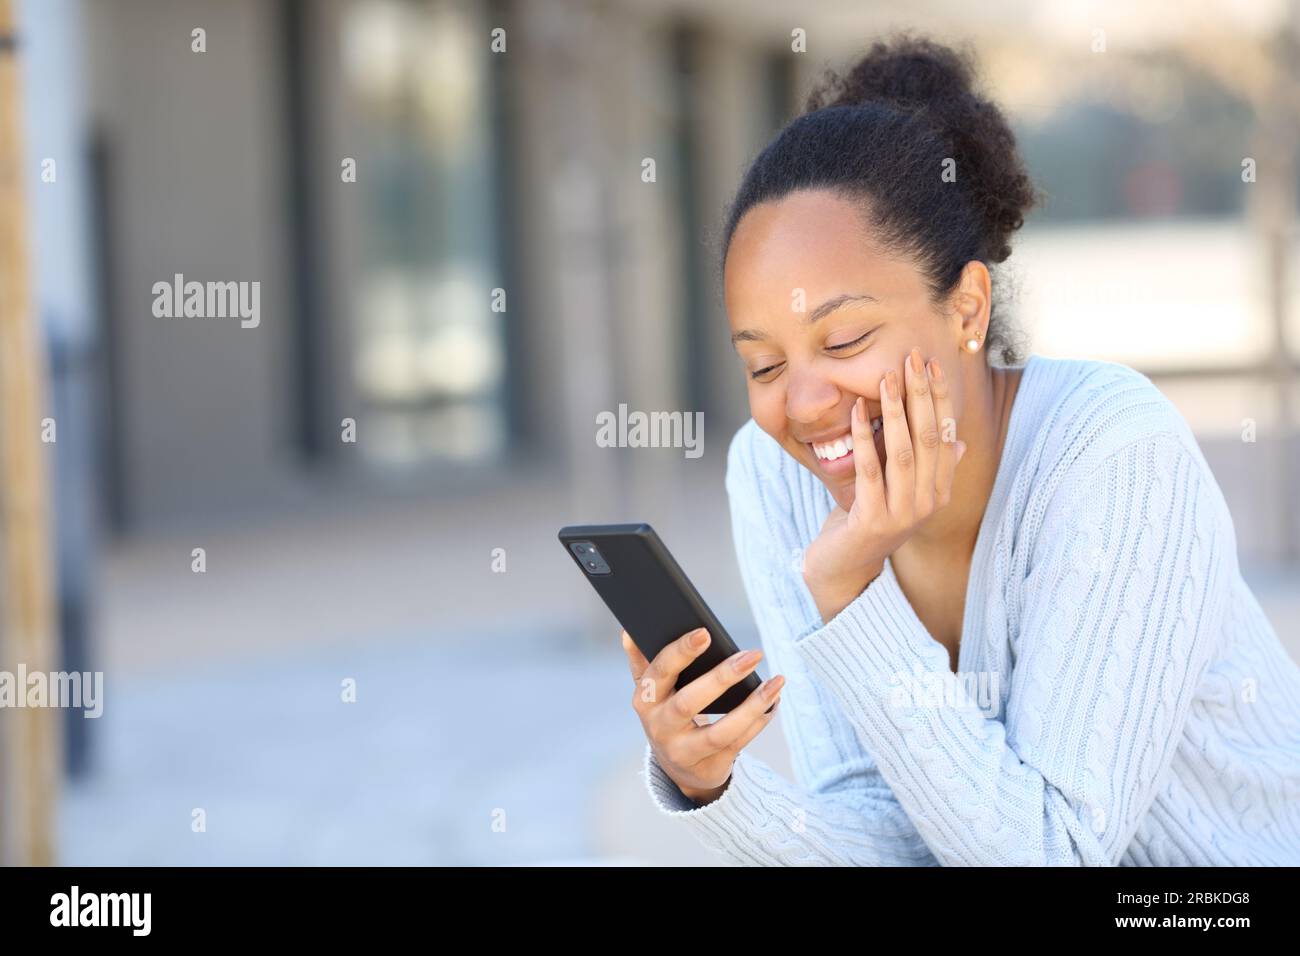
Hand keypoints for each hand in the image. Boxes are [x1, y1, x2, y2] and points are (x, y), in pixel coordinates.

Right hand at [622, 627, 783, 805]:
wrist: (677, 766)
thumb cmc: (668, 712)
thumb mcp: (652, 689)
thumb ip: (641, 660)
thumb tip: (628, 630)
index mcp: (644, 700)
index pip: (660, 672)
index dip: (681, 652)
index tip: (705, 632)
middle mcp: (660, 728)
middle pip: (690, 703)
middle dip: (722, 677)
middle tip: (752, 654)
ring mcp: (684, 752)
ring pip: (721, 731)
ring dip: (752, 706)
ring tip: (776, 682)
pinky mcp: (709, 766)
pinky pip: (738, 743)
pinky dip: (758, 721)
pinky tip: (772, 701)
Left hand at [801, 348, 966, 622]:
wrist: (843, 568)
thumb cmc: (867, 521)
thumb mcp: (898, 490)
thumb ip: (925, 467)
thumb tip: (956, 441)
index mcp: (939, 491)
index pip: (945, 434)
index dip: (940, 398)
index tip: (931, 364)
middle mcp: (928, 502)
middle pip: (930, 438)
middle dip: (921, 396)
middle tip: (912, 358)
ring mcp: (903, 513)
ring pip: (904, 453)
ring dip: (895, 412)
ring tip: (887, 377)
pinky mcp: (873, 520)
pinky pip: (871, 471)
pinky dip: (863, 438)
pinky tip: (855, 411)